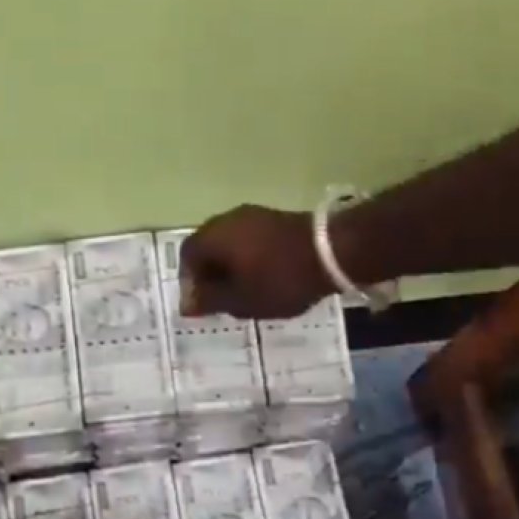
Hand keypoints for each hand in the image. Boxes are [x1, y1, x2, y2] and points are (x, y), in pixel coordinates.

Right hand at [179, 205, 332, 318]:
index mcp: (214, 236)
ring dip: (231, 267)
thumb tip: (186, 304)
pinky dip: (250, 259)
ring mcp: (254, 214)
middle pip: (208, 247)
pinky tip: (264, 277)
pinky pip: (251, 240)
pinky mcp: (275, 218)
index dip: (190, 282)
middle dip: (211, 274)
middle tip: (223, 301)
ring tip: (245, 292)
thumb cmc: (279, 279)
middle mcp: (228, 218)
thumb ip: (210, 301)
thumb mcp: (241, 300)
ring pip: (230, 243)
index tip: (204, 304)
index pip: (187, 256)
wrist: (332, 252)